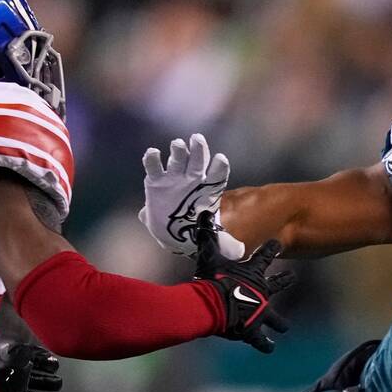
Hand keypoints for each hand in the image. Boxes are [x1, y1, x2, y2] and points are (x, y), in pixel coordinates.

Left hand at [0, 338, 64, 391]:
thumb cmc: (7, 372)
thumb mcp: (22, 354)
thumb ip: (35, 352)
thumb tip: (47, 356)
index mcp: (13, 367)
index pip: (31, 365)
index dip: (44, 364)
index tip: (55, 367)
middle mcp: (14, 383)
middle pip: (35, 383)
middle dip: (48, 383)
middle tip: (59, 384)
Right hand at [140, 133, 244, 258]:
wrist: (172, 231)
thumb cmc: (194, 229)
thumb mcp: (211, 238)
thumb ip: (226, 243)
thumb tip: (240, 252)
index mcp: (207, 190)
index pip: (216, 176)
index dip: (218, 167)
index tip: (220, 160)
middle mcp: (192, 178)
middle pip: (198, 160)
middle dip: (199, 150)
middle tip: (197, 139)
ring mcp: (174, 177)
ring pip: (178, 158)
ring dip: (178, 150)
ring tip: (177, 145)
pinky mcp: (156, 181)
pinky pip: (154, 167)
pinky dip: (152, 159)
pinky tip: (152, 153)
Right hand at [194, 212, 294, 352]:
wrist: (212, 305)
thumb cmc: (211, 279)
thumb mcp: (208, 255)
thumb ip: (207, 236)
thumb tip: (202, 213)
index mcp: (253, 273)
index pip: (265, 255)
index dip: (272, 248)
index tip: (278, 243)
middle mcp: (262, 292)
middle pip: (278, 284)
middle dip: (285, 280)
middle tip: (293, 277)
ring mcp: (259, 312)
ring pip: (275, 318)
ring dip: (279, 323)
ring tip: (285, 328)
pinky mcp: (252, 330)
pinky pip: (260, 340)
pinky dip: (265, 345)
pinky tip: (270, 348)